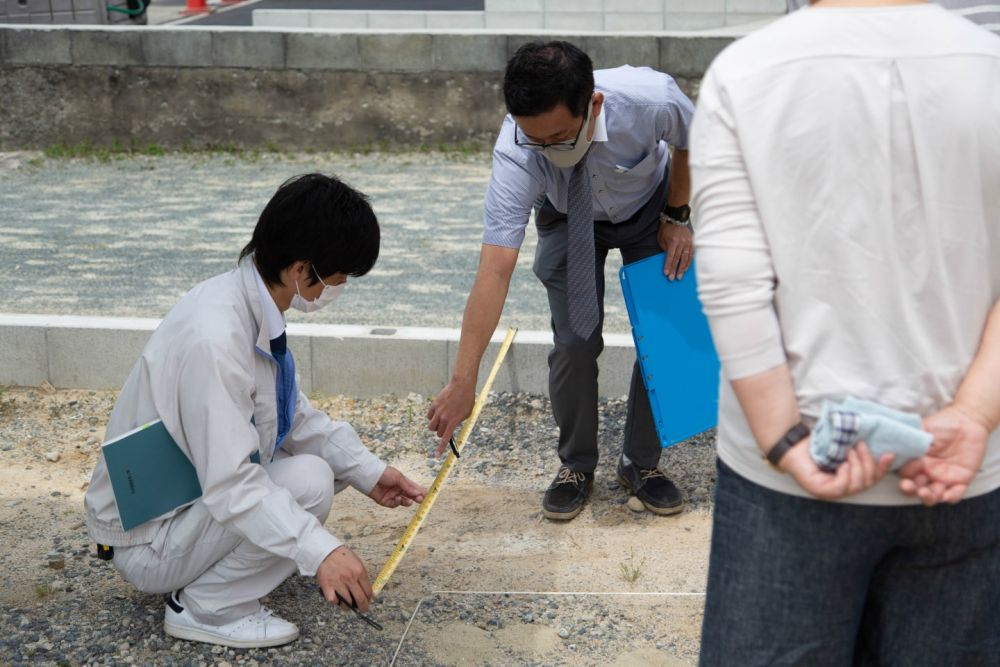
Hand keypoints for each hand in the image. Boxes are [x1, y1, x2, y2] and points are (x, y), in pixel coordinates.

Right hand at [317, 545, 372, 612]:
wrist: (326, 551)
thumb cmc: (342, 556)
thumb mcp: (356, 562)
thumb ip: (362, 575)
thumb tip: (368, 589)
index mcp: (359, 571)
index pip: (368, 590)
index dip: (369, 598)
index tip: (369, 600)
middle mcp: (350, 578)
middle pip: (360, 599)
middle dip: (364, 607)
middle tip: (364, 609)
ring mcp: (338, 583)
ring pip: (347, 602)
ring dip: (349, 606)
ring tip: (349, 605)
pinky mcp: (327, 586)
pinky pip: (333, 601)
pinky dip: (336, 602)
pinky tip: (337, 599)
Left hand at [368, 466, 426, 507]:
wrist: (370, 477)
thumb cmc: (385, 474)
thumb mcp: (398, 478)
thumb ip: (408, 487)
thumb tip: (418, 493)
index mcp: (403, 482)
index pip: (414, 488)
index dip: (420, 492)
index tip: (427, 495)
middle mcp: (398, 489)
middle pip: (410, 496)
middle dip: (416, 498)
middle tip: (420, 500)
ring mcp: (392, 495)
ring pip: (403, 501)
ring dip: (407, 502)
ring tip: (409, 501)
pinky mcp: (385, 501)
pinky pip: (394, 504)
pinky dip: (397, 503)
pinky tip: (397, 499)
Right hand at [427, 378, 474, 455]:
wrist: (461, 385)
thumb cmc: (467, 400)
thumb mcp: (466, 414)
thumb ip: (458, 423)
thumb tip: (451, 428)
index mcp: (453, 422)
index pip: (445, 439)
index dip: (440, 448)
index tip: (436, 456)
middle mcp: (444, 418)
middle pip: (437, 433)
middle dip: (441, 433)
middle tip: (446, 428)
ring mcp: (438, 411)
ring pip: (431, 426)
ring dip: (435, 427)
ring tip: (440, 422)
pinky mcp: (434, 405)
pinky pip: (429, 416)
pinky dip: (432, 417)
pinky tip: (437, 413)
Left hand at [657, 217, 693, 280]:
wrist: (676, 218)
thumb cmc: (666, 229)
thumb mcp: (662, 238)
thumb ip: (665, 249)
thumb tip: (669, 259)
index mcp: (673, 241)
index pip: (670, 256)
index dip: (668, 265)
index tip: (666, 273)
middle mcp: (682, 242)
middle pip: (678, 259)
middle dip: (675, 269)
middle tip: (673, 278)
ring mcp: (688, 242)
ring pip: (686, 258)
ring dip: (683, 268)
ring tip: (680, 275)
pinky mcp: (692, 242)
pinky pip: (691, 254)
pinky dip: (689, 262)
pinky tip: (686, 268)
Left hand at [780, 438, 894, 499]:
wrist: (793, 444)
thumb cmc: (818, 444)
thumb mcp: (843, 447)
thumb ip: (860, 450)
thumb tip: (885, 448)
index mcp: (848, 480)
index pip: (872, 480)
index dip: (883, 469)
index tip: (889, 454)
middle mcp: (840, 489)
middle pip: (867, 483)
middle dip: (869, 463)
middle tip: (860, 445)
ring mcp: (830, 493)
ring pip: (857, 486)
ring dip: (858, 465)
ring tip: (849, 450)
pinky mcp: (820, 490)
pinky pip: (842, 487)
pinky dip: (846, 474)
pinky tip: (841, 463)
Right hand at [898, 405, 989, 505]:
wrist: (967, 421)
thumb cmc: (942, 423)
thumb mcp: (922, 429)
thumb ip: (909, 438)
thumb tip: (892, 442)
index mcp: (915, 461)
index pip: (904, 473)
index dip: (905, 472)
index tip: (911, 463)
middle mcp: (926, 472)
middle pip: (914, 488)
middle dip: (910, 490)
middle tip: (909, 486)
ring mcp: (942, 478)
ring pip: (932, 496)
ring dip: (927, 497)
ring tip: (926, 493)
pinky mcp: (960, 481)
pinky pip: (955, 495)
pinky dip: (951, 497)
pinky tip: (948, 495)